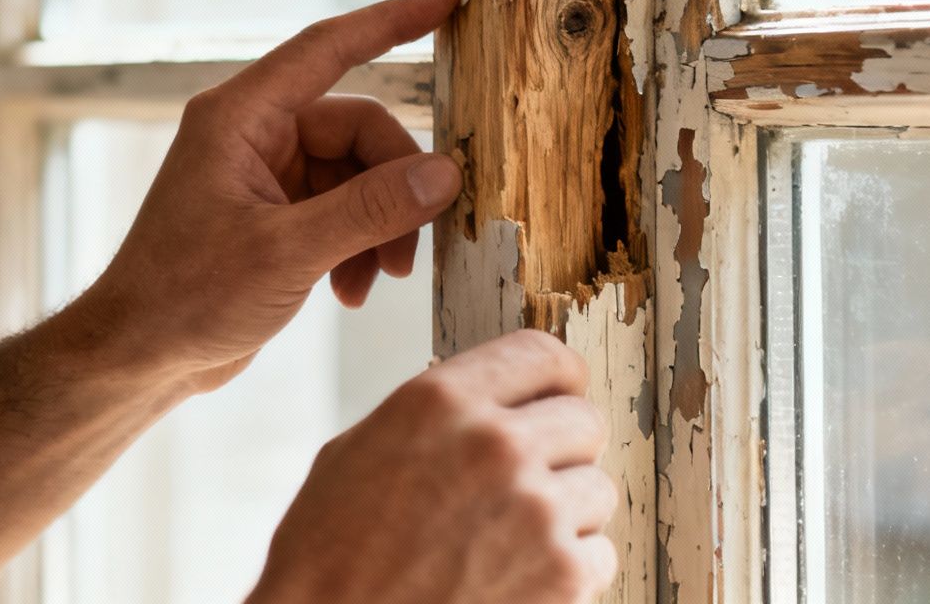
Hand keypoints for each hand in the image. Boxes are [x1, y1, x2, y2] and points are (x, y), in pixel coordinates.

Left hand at [74, 0, 463, 391]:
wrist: (138, 358)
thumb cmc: (184, 297)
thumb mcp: (286, 253)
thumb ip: (369, 209)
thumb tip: (444, 174)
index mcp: (240, 116)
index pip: (328, 47)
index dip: (391, 21)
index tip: (446, 0)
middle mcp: (254, 134)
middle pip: (360, 131)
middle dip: (394, 189)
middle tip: (409, 249)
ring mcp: (266, 174)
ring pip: (359, 176)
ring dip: (380, 227)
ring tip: (380, 279)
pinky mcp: (276, 214)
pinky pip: (344, 209)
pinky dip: (359, 247)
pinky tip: (351, 291)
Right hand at [250, 330, 619, 603]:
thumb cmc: (329, 552)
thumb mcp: (362, 448)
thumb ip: (437, 414)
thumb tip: (493, 399)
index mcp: (441, 401)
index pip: (543, 355)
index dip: (557, 378)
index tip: (558, 396)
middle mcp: (494, 444)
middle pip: (584, 419)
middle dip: (561, 448)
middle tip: (529, 479)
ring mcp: (534, 510)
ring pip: (598, 488)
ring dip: (566, 511)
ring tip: (512, 537)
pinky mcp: (560, 575)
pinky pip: (600, 553)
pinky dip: (570, 568)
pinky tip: (518, 575)